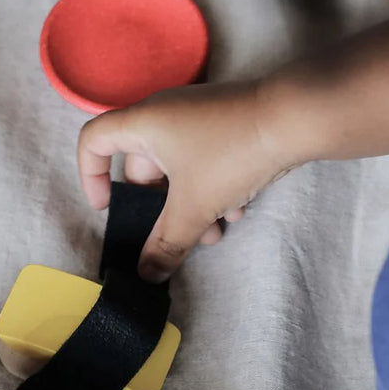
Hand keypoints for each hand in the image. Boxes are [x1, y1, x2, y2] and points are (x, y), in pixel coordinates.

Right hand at [77, 80, 294, 282]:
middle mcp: (162, 115)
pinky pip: (201, 157)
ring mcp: (195, 116)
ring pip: (176, 168)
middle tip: (177, 236)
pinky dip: (211, 186)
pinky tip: (237, 212)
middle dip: (159, 208)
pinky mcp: (223, 121)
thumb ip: (165, 244)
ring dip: (189, 205)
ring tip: (215, 233)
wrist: (298, 116)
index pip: (93, 141)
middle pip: (140, 166)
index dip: (90, 176)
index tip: (108, 207)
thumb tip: (146, 274)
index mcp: (141, 124)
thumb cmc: (231, 152)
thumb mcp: (193, 207)